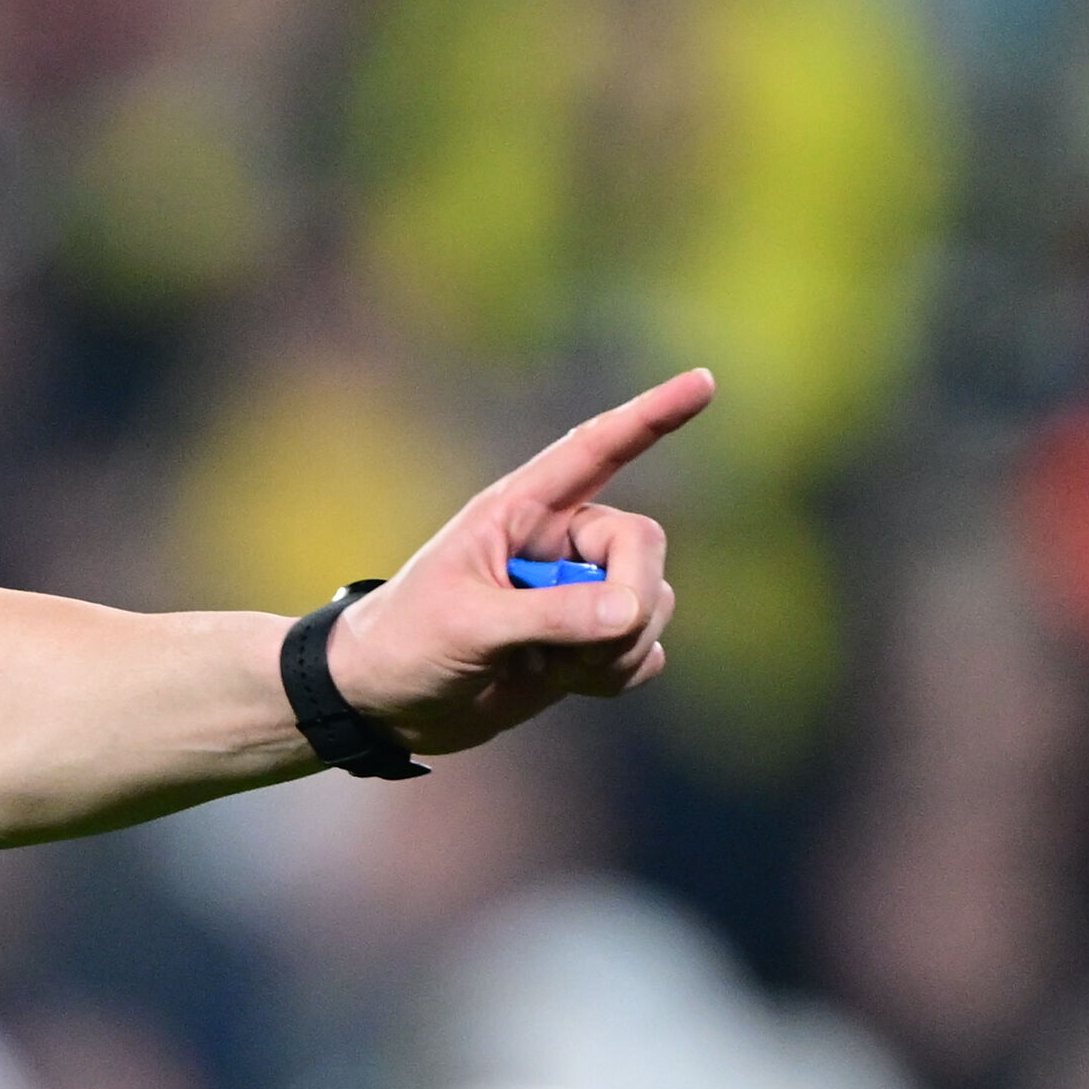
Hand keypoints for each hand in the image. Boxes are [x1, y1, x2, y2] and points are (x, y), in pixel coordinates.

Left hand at [324, 367, 709, 754]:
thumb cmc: (405, 643)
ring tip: (546, 667)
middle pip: (642, 546)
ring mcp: (578, 595)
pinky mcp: (588, 646)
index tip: (704, 382)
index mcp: (520, 510)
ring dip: (615, 649)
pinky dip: (618, 674)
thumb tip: (631, 611)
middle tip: (576, 650)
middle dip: (629, 600)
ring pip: (652, 604)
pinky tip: (566, 684)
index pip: (595, 450)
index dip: (651, 416)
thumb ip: (549, 615)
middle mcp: (558, 543)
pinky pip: (645, 652)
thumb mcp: (468, 624)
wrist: (384, 706)